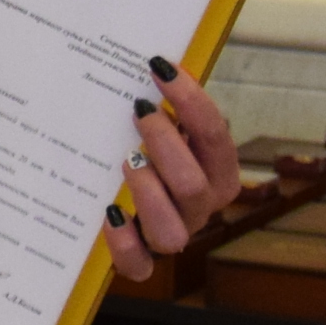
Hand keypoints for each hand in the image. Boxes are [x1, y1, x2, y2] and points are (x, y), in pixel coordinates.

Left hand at [105, 59, 240, 282]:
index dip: (190, 101)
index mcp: (216, 172)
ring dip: (148, 192)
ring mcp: (173, 234)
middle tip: (139, 113)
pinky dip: (123, 243)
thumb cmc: (150, 149)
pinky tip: (109, 213)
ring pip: (172, 229)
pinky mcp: (142, 261)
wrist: (124, 202)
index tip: (159, 69)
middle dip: (166, 145)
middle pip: (194, 185)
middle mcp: (201, 207)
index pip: (215, 136)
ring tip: (126, 162)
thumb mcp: (164, 126)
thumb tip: (152, 58)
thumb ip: (166, 103)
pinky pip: (139, 266)